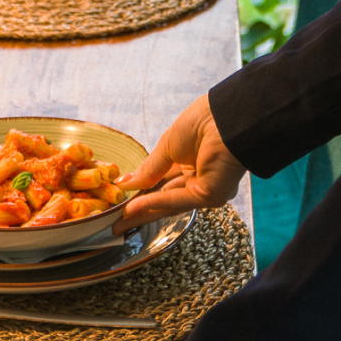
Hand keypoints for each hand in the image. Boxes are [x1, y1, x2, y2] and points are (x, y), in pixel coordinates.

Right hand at [112, 94, 246, 233]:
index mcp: (188, 163)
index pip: (160, 182)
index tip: (118, 198)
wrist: (226, 118)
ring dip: (142, 213)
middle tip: (114, 221)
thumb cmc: (202, 123)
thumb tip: (125, 183)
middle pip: (162, 198)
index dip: (138, 190)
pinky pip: (176, 200)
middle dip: (138, 210)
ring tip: (118, 222)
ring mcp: (204, 189)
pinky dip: (154, 203)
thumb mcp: (166, 146)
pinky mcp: (209, 195)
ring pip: (167, 203)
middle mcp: (197, 178)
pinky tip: (132, 208)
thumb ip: (148, 169)